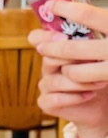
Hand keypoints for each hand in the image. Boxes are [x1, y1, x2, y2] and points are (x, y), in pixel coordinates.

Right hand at [28, 0, 107, 137]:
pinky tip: (89, 94)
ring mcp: (46, 85)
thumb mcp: (97, 55)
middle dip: (71, 58)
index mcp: (55, 49)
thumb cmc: (101, 76)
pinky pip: (54, 98)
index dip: (44, 35)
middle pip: (48, 57)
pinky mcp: (47, 103)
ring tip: (100, 82)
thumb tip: (92, 32)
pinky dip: (74, 97)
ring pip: (54, 80)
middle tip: (91, 59)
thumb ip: (88, 41)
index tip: (62, 35)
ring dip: (79, 81)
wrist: (103, 105)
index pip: (37, 38)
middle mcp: (48, 66)